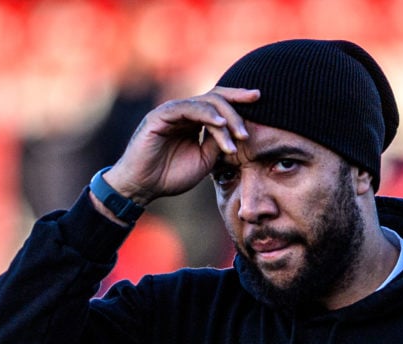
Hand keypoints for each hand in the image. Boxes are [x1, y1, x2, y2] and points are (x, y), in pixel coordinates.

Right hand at [103, 87, 260, 205]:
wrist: (143, 187)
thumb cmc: (170, 175)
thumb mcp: (205, 159)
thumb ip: (218, 142)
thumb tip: (236, 130)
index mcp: (193, 121)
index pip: (218, 103)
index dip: (238, 99)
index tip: (258, 98)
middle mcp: (183, 112)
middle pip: (215, 97)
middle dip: (237, 106)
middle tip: (248, 130)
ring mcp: (171, 112)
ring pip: (205, 103)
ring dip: (226, 119)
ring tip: (238, 136)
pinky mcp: (160, 116)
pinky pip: (188, 109)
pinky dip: (206, 115)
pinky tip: (220, 125)